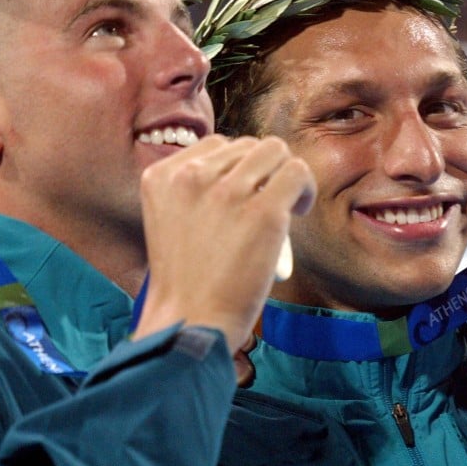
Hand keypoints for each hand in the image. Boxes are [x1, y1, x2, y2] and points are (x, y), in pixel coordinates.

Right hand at [133, 134, 314, 354]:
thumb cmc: (186, 282)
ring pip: (274, 151)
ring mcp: (227, 191)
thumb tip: (245, 168)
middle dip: (262, 170)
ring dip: (284, 174)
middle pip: (246, 145)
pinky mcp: (263, 211)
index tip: (242, 195)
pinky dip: (304, 187)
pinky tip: (298, 210)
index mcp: (162, 176)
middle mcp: (191, 176)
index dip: (236, 168)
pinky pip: (296, 172)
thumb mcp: (171, 221)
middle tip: (267, 203)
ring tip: (286, 204)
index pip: (214, 145)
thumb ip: (196, 190)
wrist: (189, 320)